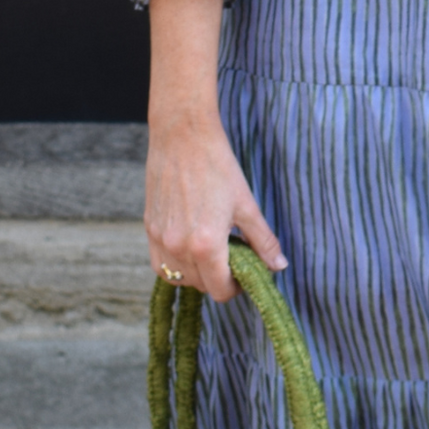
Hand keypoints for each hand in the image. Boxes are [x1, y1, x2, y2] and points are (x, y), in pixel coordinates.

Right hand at [145, 113, 285, 297]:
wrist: (183, 137)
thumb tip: (279, 266)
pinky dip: (175, 265)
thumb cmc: (217, 167)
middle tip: (232, 257)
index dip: (236, 287)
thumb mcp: (247, 205)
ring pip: (179, 278)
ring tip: (211, 251)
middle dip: (219, 278)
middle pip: (201, 286)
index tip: (244, 274)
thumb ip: (263, 241)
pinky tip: (189, 247)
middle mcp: (178, 248)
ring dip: (197, 273)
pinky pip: (159, 264)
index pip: (220, 291)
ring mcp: (160, 240)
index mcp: (206, 246)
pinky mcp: (149, 229)